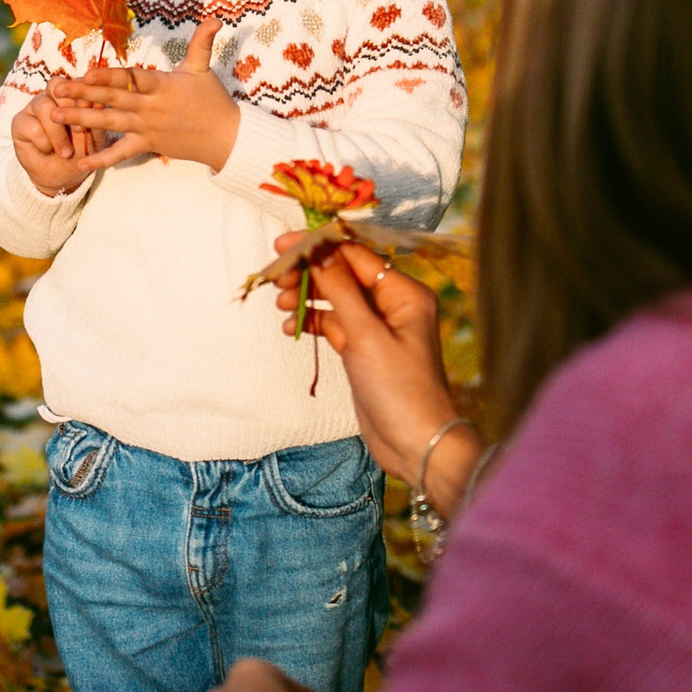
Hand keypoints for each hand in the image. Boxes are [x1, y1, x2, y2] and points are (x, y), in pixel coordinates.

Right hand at [9, 90, 94, 196]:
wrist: (61, 176)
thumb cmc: (81, 152)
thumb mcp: (94, 136)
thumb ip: (94, 118)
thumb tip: (97, 101)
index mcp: (72, 94)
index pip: (76, 82)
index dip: (83, 93)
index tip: (91, 109)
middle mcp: (52, 96)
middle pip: (56, 85)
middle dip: (69, 106)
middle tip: (79, 130)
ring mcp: (34, 107)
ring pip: (44, 106)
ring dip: (57, 132)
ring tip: (66, 152)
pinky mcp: (20, 122)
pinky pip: (32, 126)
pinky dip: (44, 142)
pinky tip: (48, 151)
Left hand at [47, 17, 239, 173]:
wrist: (227, 138)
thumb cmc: (213, 100)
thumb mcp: (203, 69)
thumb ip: (202, 43)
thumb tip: (215, 18)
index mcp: (161, 85)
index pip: (131, 79)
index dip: (109, 76)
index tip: (86, 73)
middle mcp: (150, 107)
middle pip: (113, 100)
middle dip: (83, 94)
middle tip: (57, 90)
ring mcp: (147, 128)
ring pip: (110, 123)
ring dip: (82, 119)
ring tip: (56, 115)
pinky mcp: (148, 145)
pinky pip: (122, 153)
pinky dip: (101, 158)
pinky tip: (80, 162)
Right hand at [274, 240, 481, 514]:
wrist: (415, 444)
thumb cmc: (400, 389)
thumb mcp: (366, 335)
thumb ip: (340, 290)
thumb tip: (318, 250)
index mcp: (405, 293)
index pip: (356, 256)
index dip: (319, 247)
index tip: (282, 247)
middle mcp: (393, 304)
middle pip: (343, 274)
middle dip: (309, 273)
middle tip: (276, 280)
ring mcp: (378, 328)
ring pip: (335, 299)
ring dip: (307, 297)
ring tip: (281, 306)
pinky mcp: (364, 350)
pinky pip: (334, 324)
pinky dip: (313, 322)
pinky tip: (292, 328)